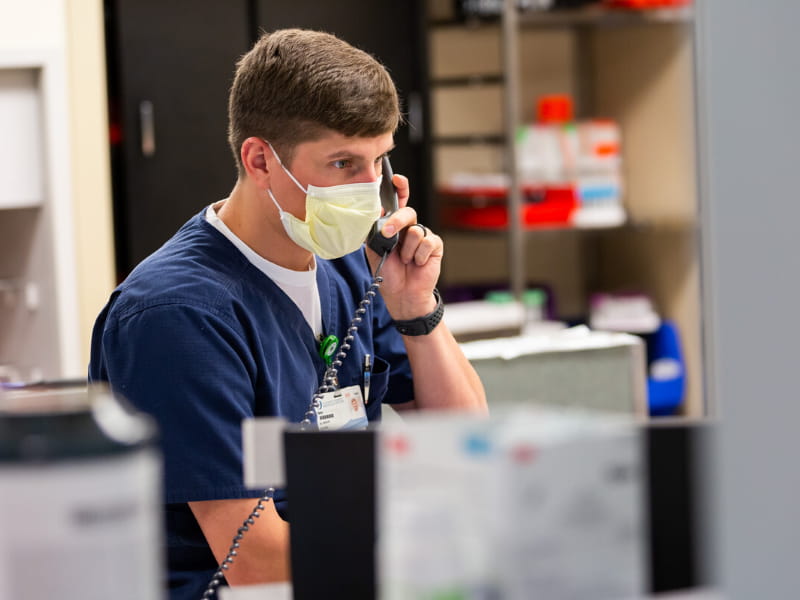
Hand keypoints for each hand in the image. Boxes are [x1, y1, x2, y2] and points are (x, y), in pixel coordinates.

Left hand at [365, 173, 442, 319]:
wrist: (402, 294)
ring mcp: (423, 236)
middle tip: (389, 235)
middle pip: (407, 212)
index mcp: (394, 225)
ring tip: (406, 261)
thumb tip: (377, 213)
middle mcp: (409, 227)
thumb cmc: (389, 272)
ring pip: (415, 231)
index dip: (399, 188)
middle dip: (397, 222)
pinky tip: (417, 264)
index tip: (396, 179)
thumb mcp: (375, 249)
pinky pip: (427, 242)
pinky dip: (419, 256)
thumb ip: (375, 230)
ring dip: (407, 250)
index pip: (398, 201)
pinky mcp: (435, 245)